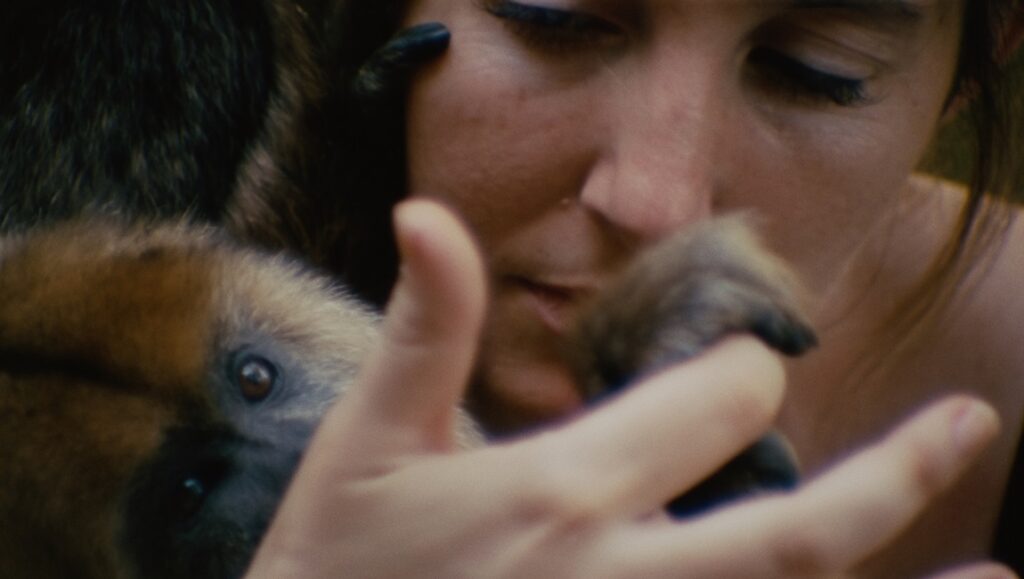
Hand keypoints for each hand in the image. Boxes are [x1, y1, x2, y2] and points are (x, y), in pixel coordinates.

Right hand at [246, 200, 1003, 578]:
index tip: (739, 368)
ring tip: (1002, 568)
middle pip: (796, 528)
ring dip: (903, 578)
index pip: (707, 407)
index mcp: (561, 489)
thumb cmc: (335, 564)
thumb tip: (427, 213)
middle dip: (891, 474)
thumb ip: (424, 327)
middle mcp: (621, 574)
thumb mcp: (368, 437)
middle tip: (968, 429)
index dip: (736, 373)